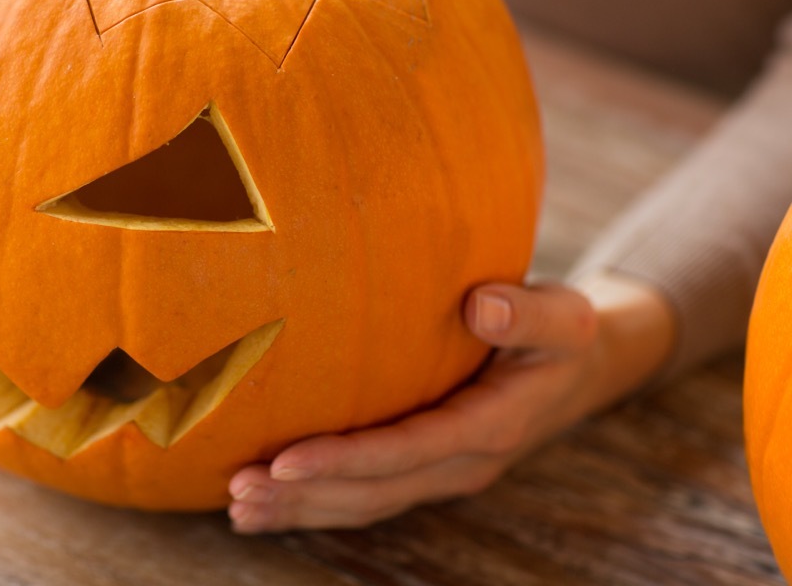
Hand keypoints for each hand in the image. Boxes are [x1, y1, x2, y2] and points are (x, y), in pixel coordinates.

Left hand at [227, 275, 675, 531]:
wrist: (577, 370)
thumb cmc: (560, 332)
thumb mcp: (563, 316)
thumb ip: (527, 313)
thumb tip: (483, 305)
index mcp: (491, 426)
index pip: (406, 450)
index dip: (344, 460)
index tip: (284, 461)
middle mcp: (461, 462)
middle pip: (373, 491)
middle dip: (304, 495)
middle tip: (238, 488)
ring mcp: (441, 472)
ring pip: (364, 503)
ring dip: (300, 509)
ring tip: (238, 506)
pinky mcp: (423, 468)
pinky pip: (366, 494)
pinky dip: (316, 502)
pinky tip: (269, 503)